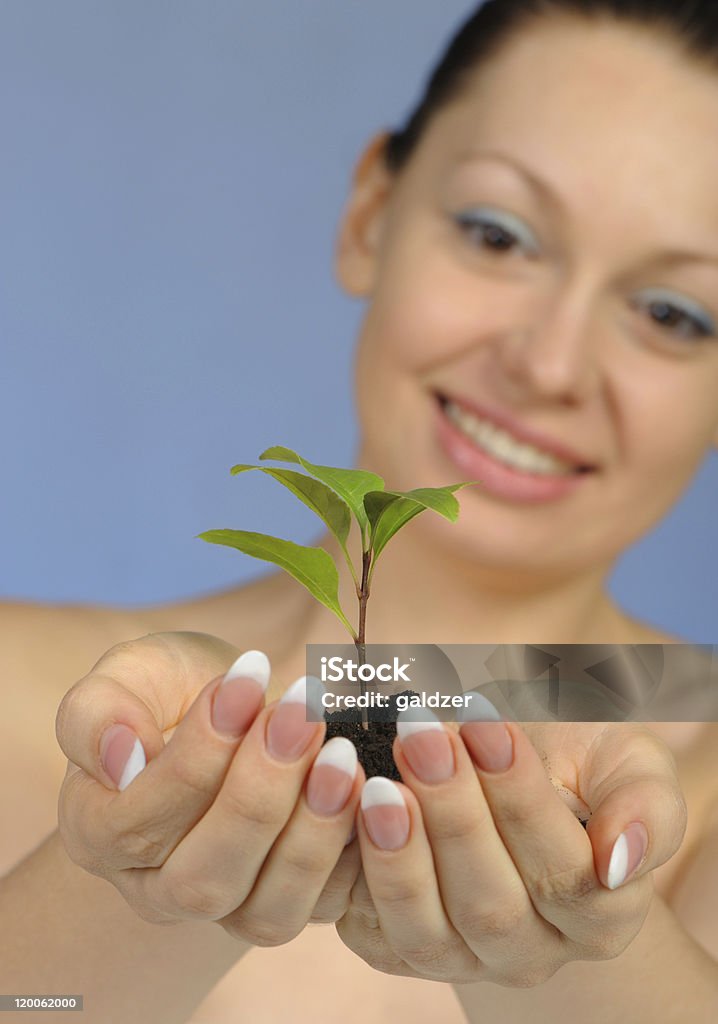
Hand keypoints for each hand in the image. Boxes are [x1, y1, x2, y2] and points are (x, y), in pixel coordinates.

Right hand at [56, 630, 363, 943]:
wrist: (233, 707)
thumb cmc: (172, 689)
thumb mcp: (128, 673)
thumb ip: (99, 710)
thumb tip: (121, 755)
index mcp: (99, 834)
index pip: (139, 819)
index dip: (199, 752)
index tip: (249, 676)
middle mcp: (156, 888)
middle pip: (203, 879)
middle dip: (259, 795)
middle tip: (302, 714)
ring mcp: (226, 908)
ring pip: (266, 911)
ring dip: (312, 830)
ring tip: (342, 752)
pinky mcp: (288, 903)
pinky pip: (326, 907)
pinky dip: (354, 852)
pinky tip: (370, 786)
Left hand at [336, 717, 685, 986]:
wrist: (513, 777)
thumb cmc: (576, 763)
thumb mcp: (628, 762)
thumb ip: (646, 806)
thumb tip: (620, 860)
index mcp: (601, 915)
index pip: (569, 876)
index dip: (524, 801)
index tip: (485, 722)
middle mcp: (534, 952)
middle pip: (493, 904)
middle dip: (454, 814)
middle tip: (420, 735)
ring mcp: (464, 958)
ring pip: (430, 929)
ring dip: (400, 854)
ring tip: (378, 782)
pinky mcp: (402, 948)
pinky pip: (375, 930)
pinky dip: (357, 874)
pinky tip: (345, 812)